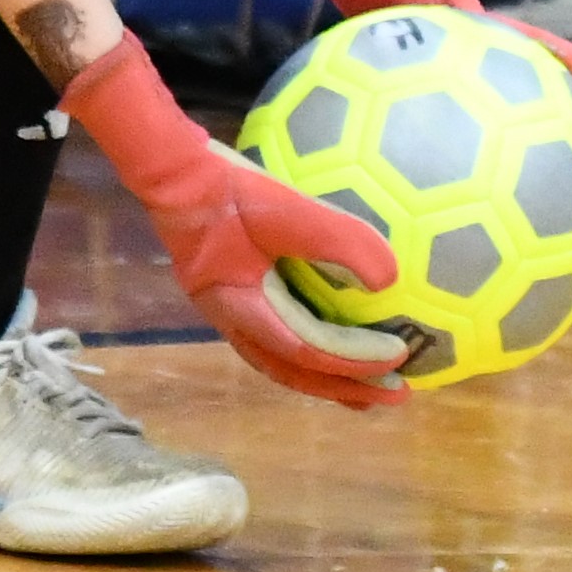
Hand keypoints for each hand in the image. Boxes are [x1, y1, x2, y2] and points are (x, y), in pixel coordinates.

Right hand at [58, 33, 406, 408]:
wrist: (172, 173)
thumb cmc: (225, 188)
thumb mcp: (284, 206)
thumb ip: (335, 238)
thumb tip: (390, 279)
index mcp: (243, 308)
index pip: (307, 350)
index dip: (354, 359)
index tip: (399, 356)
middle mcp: (233, 321)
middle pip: (295, 372)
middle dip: (346, 389)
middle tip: (395, 398)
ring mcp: (229, 311)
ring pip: (283, 362)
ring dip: (328, 379)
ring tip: (369, 390)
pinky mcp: (232, 294)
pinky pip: (277, 337)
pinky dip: (310, 351)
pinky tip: (334, 337)